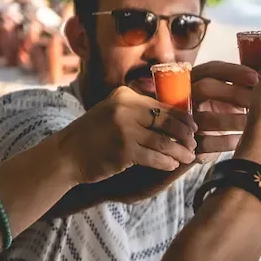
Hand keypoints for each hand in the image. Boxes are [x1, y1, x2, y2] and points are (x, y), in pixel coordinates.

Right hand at [57, 86, 196, 185]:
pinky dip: (166, 162)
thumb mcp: (113, 112)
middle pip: (167, 121)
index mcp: (125, 95)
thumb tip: (174, 116)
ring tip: (188, 157)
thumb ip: (137, 111)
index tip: (193, 128)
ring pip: (164, 141)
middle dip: (185, 135)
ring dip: (179, 151)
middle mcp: (125, 108)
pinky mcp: (124, 149)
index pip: (162, 105)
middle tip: (194, 144)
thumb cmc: (93, 136)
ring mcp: (124, 128)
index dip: (182, 117)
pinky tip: (172, 165)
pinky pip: (154, 156)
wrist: (66, 155)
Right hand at [192, 61, 258, 156]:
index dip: (233, 71)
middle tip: (257, 100)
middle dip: (233, 93)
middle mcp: (185, 98)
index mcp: (195, 81)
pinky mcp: (188, 144)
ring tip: (255, 122)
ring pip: (205, 117)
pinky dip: (226, 141)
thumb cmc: (222, 114)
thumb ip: (243, 84)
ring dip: (232, 120)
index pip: (211, 68)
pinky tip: (242, 140)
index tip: (256, 77)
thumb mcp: (229, 95)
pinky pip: (206, 142)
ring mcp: (184, 121)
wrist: (205, 145)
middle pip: (204, 88)